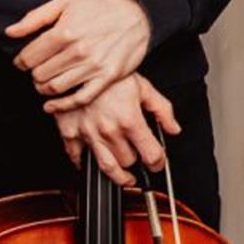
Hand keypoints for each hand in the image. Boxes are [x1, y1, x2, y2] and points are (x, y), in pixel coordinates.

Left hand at [7, 0, 150, 108]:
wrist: (137, 15)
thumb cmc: (101, 8)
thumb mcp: (66, 2)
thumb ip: (36, 17)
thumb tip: (11, 32)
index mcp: (65, 32)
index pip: (29, 57)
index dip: (22, 60)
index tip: (25, 61)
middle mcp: (78, 51)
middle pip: (39, 74)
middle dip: (34, 72)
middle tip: (39, 68)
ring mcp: (93, 66)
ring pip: (54, 88)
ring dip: (44, 88)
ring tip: (45, 81)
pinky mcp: (106, 78)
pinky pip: (79, 99)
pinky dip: (61, 106)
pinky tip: (52, 105)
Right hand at [52, 74, 181, 187]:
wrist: (76, 65)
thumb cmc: (109, 74)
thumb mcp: (143, 86)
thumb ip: (162, 109)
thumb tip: (173, 128)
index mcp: (130, 120)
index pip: (151, 154)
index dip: (159, 162)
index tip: (158, 162)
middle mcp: (109, 131)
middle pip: (129, 161)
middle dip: (137, 160)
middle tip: (140, 157)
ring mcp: (88, 134)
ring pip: (106, 168)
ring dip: (118, 176)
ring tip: (125, 177)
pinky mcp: (70, 134)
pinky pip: (77, 158)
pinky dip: (84, 163)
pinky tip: (92, 162)